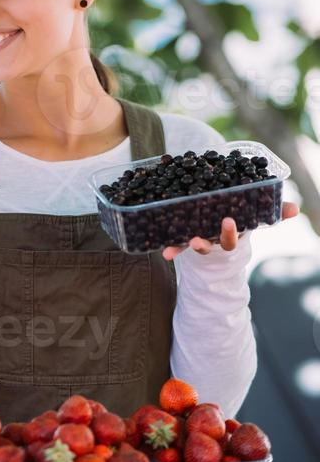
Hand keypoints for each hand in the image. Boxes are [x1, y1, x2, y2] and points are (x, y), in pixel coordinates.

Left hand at [161, 201, 299, 259]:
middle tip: (207, 228)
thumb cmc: (237, 220)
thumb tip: (295, 209)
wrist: (215, 231)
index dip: (231, 231)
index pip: (233, 235)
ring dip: (191, 245)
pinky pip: (177, 244)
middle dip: (212, 237)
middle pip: (216, 242)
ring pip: (196, 244)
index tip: (228, 221)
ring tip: (189, 241)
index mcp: (231, 233)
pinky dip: (172, 248)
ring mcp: (201, 240)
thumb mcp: (252, 216)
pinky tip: (165, 253)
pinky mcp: (185, 238)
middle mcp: (215, 239)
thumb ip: (274, 211)